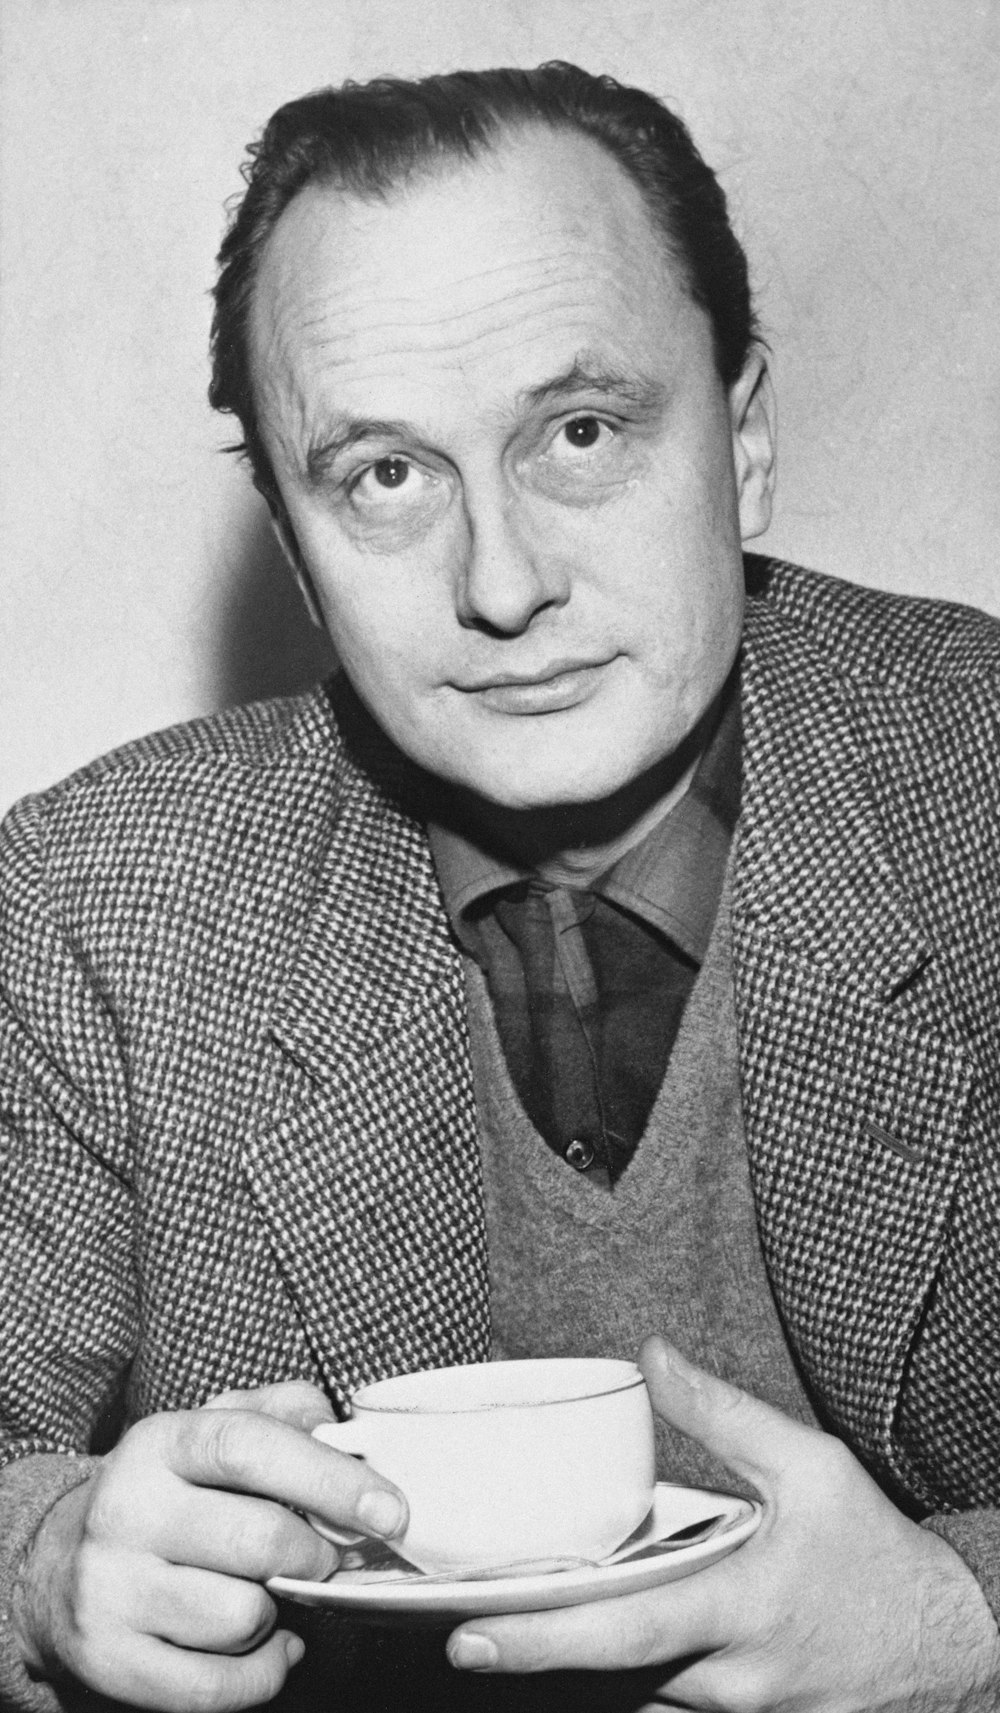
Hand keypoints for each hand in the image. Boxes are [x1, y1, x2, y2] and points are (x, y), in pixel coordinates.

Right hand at [12, 1381, 407, 1711]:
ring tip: (266, 1593)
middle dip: (316, 1556)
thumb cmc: (172, 1489)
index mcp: (160, 1441)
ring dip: (277, 1613)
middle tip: (325, 1556)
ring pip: (241, 1618)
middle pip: (259, 1541)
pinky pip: (216, 1689)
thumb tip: (346, 1434)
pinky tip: (267, 1645)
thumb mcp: (216, 1427)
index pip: (250, 1448)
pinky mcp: (110, 1660)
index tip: (391, 1510)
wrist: (61, 1562)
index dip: (329, 1479)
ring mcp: (110, 1590)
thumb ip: (286, 1413)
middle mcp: (126, 1510)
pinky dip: (261, 1673)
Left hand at [447, 1339, 999, 1710]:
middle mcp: (731, 1679)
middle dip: (540, 1648)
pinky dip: (636, 1669)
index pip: (623, 1634)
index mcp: (739, 1611)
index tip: (472, 1636)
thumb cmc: (876, 1553)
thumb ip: (724, 1415)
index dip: (542, 1640)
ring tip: (529, 1614)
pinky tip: (609, 1631)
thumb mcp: (810, 1467)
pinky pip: (672, 1702)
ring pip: (639, 1689)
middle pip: (611, 1670)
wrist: (949, 1640)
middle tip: (466, 1625)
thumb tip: (653, 1358)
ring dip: (589, 1656)